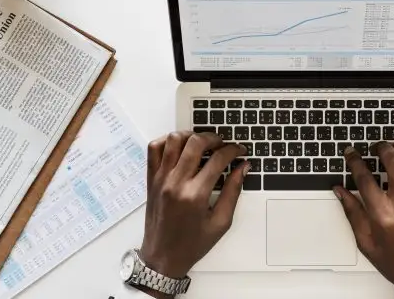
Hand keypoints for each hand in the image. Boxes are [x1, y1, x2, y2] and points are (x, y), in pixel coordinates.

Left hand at [137, 131, 245, 295]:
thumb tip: (242, 168)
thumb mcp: (221, 222)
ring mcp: (160, 179)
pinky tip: (179, 146)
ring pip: (174, 140)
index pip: (218, 159)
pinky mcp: (151, 179)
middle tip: (223, 144)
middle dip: (214, 138)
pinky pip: (154, 149)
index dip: (233, 151)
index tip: (239, 151)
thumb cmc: (192, 244)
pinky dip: (167, 141)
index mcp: (195, 195)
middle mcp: (175, 183)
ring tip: (202, 143)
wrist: (162, 257)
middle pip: (195, 143)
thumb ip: (233, 191)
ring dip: (191, 136)